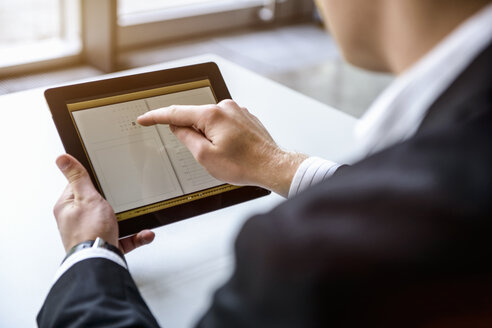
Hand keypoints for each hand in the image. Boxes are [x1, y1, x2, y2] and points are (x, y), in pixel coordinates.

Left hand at [54, 154, 154, 252]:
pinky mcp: (107, 245)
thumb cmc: (90, 232)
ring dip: (129, 219)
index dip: (91, 181)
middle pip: (97, 204)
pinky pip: (125, 238)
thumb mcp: (86, 197)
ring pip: (114, 221)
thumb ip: (78, 177)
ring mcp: (92, 234)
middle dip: (114, 202)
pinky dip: (136, 236)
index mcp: (68, 207)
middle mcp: (77, 221)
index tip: (104, 177)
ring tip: (138, 216)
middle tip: (123, 197)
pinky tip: (144, 233)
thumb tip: (63, 159)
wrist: (100, 262)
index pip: (77, 186)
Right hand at [137, 100, 306, 196]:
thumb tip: (177, 126)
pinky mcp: (245, 117)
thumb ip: (186, 138)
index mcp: (212, 115)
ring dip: (209, 137)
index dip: (156, 117)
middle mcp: (225, 107)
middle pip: (195, 118)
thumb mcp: (205, 156)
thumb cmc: (244, 165)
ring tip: (226, 156)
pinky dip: (221, 136)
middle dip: (193, 135)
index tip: (144, 119)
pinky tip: (233, 151)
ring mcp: (237, 111)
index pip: (176, 113)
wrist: (272, 166)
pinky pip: (224, 124)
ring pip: (210, 122)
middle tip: (207, 156)